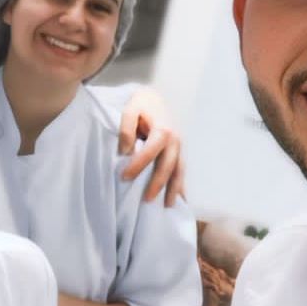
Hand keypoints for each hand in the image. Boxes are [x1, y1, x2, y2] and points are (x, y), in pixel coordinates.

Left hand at [117, 86, 184, 205]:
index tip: (124, 177)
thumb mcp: (129, 110)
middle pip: (168, 166)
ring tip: (167, 206)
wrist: (154, 99)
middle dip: (157, 184)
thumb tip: (125, 151)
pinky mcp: (179, 152)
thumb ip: (126, 129)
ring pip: (179, 171)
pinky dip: (181, 185)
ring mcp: (179, 147)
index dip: (138, 165)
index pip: (150, 151)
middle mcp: (175, 140)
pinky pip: (182, 171)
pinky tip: (180, 199)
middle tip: (145, 200)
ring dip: (174, 189)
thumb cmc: (140, 106)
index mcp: (163, 130)